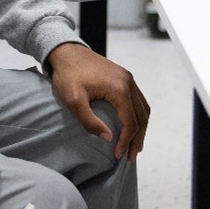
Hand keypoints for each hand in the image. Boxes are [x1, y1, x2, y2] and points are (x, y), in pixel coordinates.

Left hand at [45, 42, 150, 160]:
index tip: (117, 155)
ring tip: (134, 145)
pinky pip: (138, 100)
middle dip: (137, 139)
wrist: (67, 51)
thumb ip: (90, 121)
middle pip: (141, 116)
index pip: (130, 122)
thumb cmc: (68, 75)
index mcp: (119, 89)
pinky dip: (138, 115)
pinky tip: (132, 125)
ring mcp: (128, 78)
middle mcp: (128, 82)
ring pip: (143, 108)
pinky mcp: (124, 77)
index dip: (125, 141)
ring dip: (140, 128)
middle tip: (130, 156)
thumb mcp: (73, 101)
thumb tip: (108, 138)